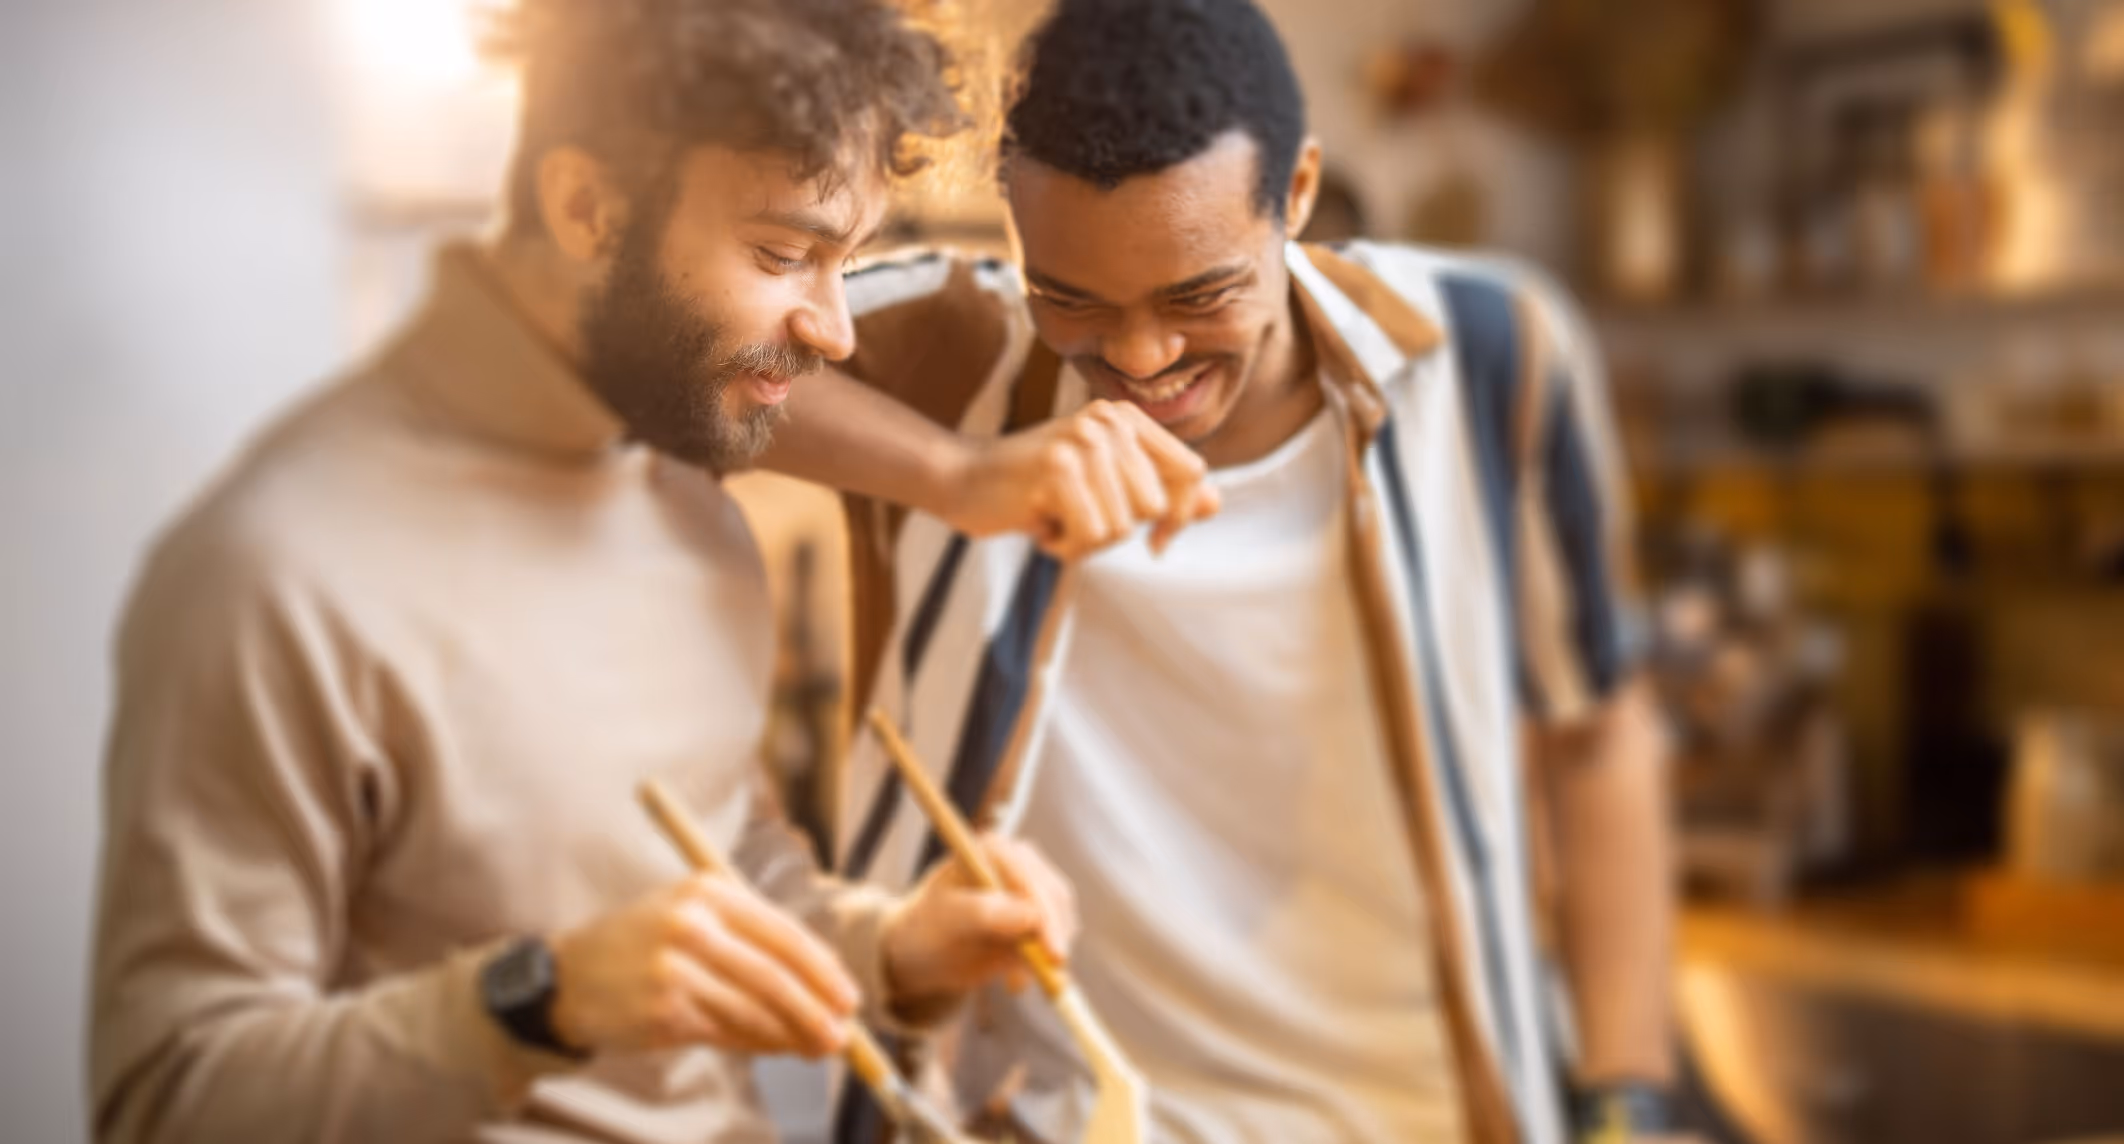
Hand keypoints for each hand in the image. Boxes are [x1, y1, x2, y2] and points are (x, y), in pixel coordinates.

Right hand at [548, 874, 857, 1058]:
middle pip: (773, 976)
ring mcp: (674, 970)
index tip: (848, 997)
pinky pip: (725, 1033)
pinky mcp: (663, 1012)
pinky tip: (773, 1048)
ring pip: (752, 1010)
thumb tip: (819, 980)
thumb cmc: (643, 944)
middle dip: (815, 1010)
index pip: (783, 932)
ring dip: (790, 1034)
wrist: (567, 976)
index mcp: (707, 891)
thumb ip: (750, 938)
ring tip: (815, 1047)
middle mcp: (690, 926)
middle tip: (842, 1036)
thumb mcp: (692, 915)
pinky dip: (756, 1044)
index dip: (822, 970)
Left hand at [880, 833, 1077, 1005]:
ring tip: (1012, 983)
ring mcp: (1033, 890)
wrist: (924, 953)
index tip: (1053, 954)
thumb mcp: (948, 919)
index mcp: (994, 849)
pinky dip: (1043, 965)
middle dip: (1054, 939)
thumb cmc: (927, 928)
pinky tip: (1014, 981)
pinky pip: (1056, 942)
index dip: (1045, 915)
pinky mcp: (1041, 918)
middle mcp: (1019, 862)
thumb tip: (1032, 917)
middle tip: (1049, 977)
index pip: (1029, 879)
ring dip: (1047, 956)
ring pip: (1063, 921)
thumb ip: (986, 913)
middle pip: (1054, 897)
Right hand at [941, 400, 1220, 558]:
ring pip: (1122, 526)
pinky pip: (1092, 534)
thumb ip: (1160, 491)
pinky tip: (1040, 525)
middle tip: (1076, 519)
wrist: (962, 479)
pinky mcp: (1058, 468)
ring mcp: (1083, 440)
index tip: (1157, 540)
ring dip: (1087, 541)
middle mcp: (1109, 420)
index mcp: (1127, 417)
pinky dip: (1066, 546)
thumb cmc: (1036, 488)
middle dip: (1119, 530)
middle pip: (1155, 506)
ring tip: (1055, 520)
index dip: (1179, 516)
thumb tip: (1214, 503)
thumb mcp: (1104, 486)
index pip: (1191, 472)